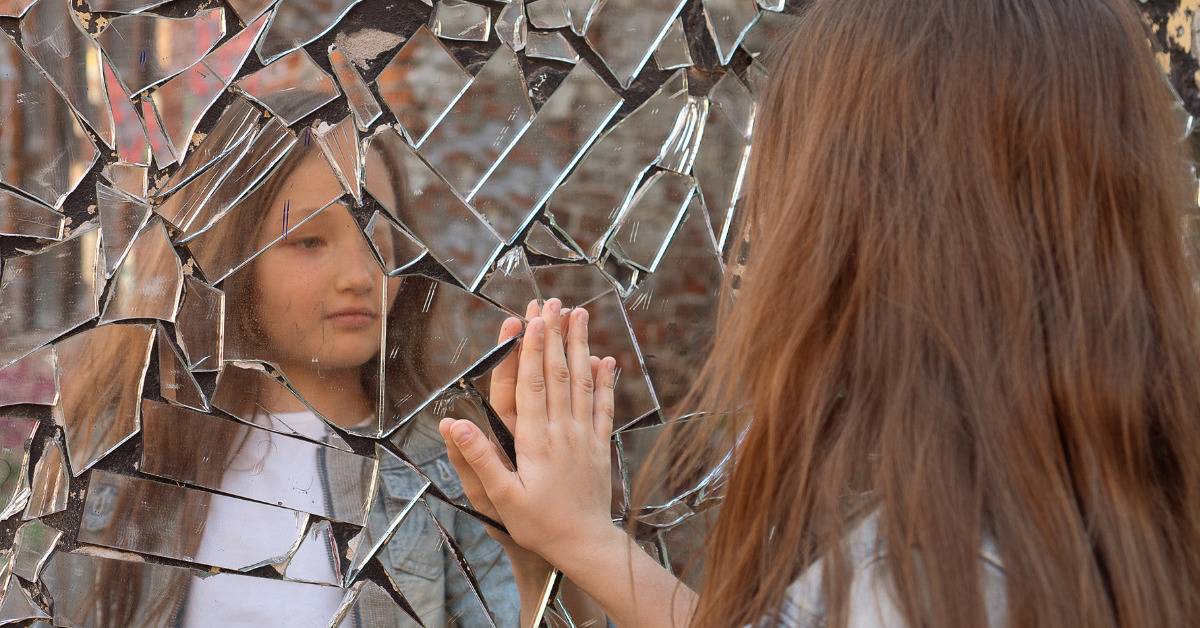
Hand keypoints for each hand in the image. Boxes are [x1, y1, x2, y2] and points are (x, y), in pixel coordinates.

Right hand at [439, 297, 616, 566]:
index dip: (531, 351)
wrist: (585, 545)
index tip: (531, 320)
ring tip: (580, 315)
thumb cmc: (539, 525)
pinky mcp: (600, 445)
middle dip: (554, 336)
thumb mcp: (501, 498)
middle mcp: (563, 432)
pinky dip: (605, 381)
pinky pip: (603, 406)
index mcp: (535, 442)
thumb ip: (480, 459)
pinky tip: (605, 359)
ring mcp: (585, 436)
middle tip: (552, 302)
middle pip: (559, 375)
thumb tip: (454, 424)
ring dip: (580, 346)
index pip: (533, 386)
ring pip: (583, 383)